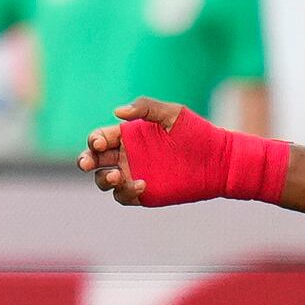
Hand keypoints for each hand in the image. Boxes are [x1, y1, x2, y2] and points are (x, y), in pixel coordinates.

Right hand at [79, 97, 288, 206]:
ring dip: (102, 178)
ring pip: (103, 180)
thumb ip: (146, 108)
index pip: (100, 137)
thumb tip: (117, 113)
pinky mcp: (144, 193)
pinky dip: (125, 192)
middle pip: (94, 160)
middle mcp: (127, 155)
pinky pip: (123, 196)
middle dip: (85, 160)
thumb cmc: (197, 133)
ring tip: (115, 175)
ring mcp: (133, 174)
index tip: (100, 142)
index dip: (94, 140)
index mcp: (129, 135)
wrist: (219, 161)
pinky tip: (142, 184)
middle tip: (86, 162)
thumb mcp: (173, 114)